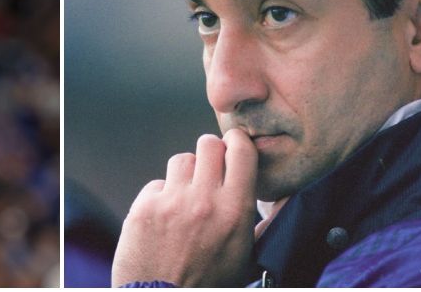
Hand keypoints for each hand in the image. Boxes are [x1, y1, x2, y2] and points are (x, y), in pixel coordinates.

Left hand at [111, 129, 258, 286]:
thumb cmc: (210, 284)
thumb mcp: (245, 256)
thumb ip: (260, 222)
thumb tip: (277, 196)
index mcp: (236, 211)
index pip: (241, 151)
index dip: (237, 143)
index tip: (234, 146)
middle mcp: (203, 201)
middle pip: (208, 144)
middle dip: (210, 153)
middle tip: (209, 168)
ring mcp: (171, 203)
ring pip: (181, 160)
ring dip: (185, 174)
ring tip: (186, 199)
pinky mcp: (143, 208)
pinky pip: (156, 184)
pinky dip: (161, 197)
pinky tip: (164, 220)